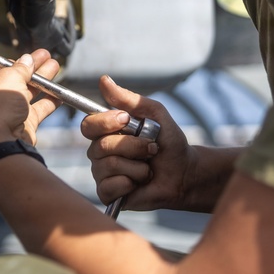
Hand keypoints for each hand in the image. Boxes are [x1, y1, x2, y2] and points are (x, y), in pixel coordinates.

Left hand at [0, 49, 61, 166]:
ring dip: (43, 80)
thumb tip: (27, 59)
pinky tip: (59, 94)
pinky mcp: (22, 123)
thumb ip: (21, 67)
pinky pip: (38, 109)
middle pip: (16, 76)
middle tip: (47, 55)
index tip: (29, 54)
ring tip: (55, 66)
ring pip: (29, 91)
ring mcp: (8, 110)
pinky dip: (49, 101)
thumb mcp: (9, 77)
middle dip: (33, 66)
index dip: (14, 59)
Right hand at [81, 76, 196, 210]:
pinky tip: (140, 183)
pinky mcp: (107, 193)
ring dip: (137, 166)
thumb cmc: (168, 142)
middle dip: (133, 146)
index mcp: (107, 131)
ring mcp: (102, 173)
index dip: (105, 122)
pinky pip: (110, 186)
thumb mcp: (154, 114)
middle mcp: (99, 151)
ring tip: (148, 168)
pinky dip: (131, 183)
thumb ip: (129, 99)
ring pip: (108, 165)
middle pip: (101, 146)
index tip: (126, 120)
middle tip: (151, 148)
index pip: (88, 124)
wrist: (185, 173)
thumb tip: (104, 80)